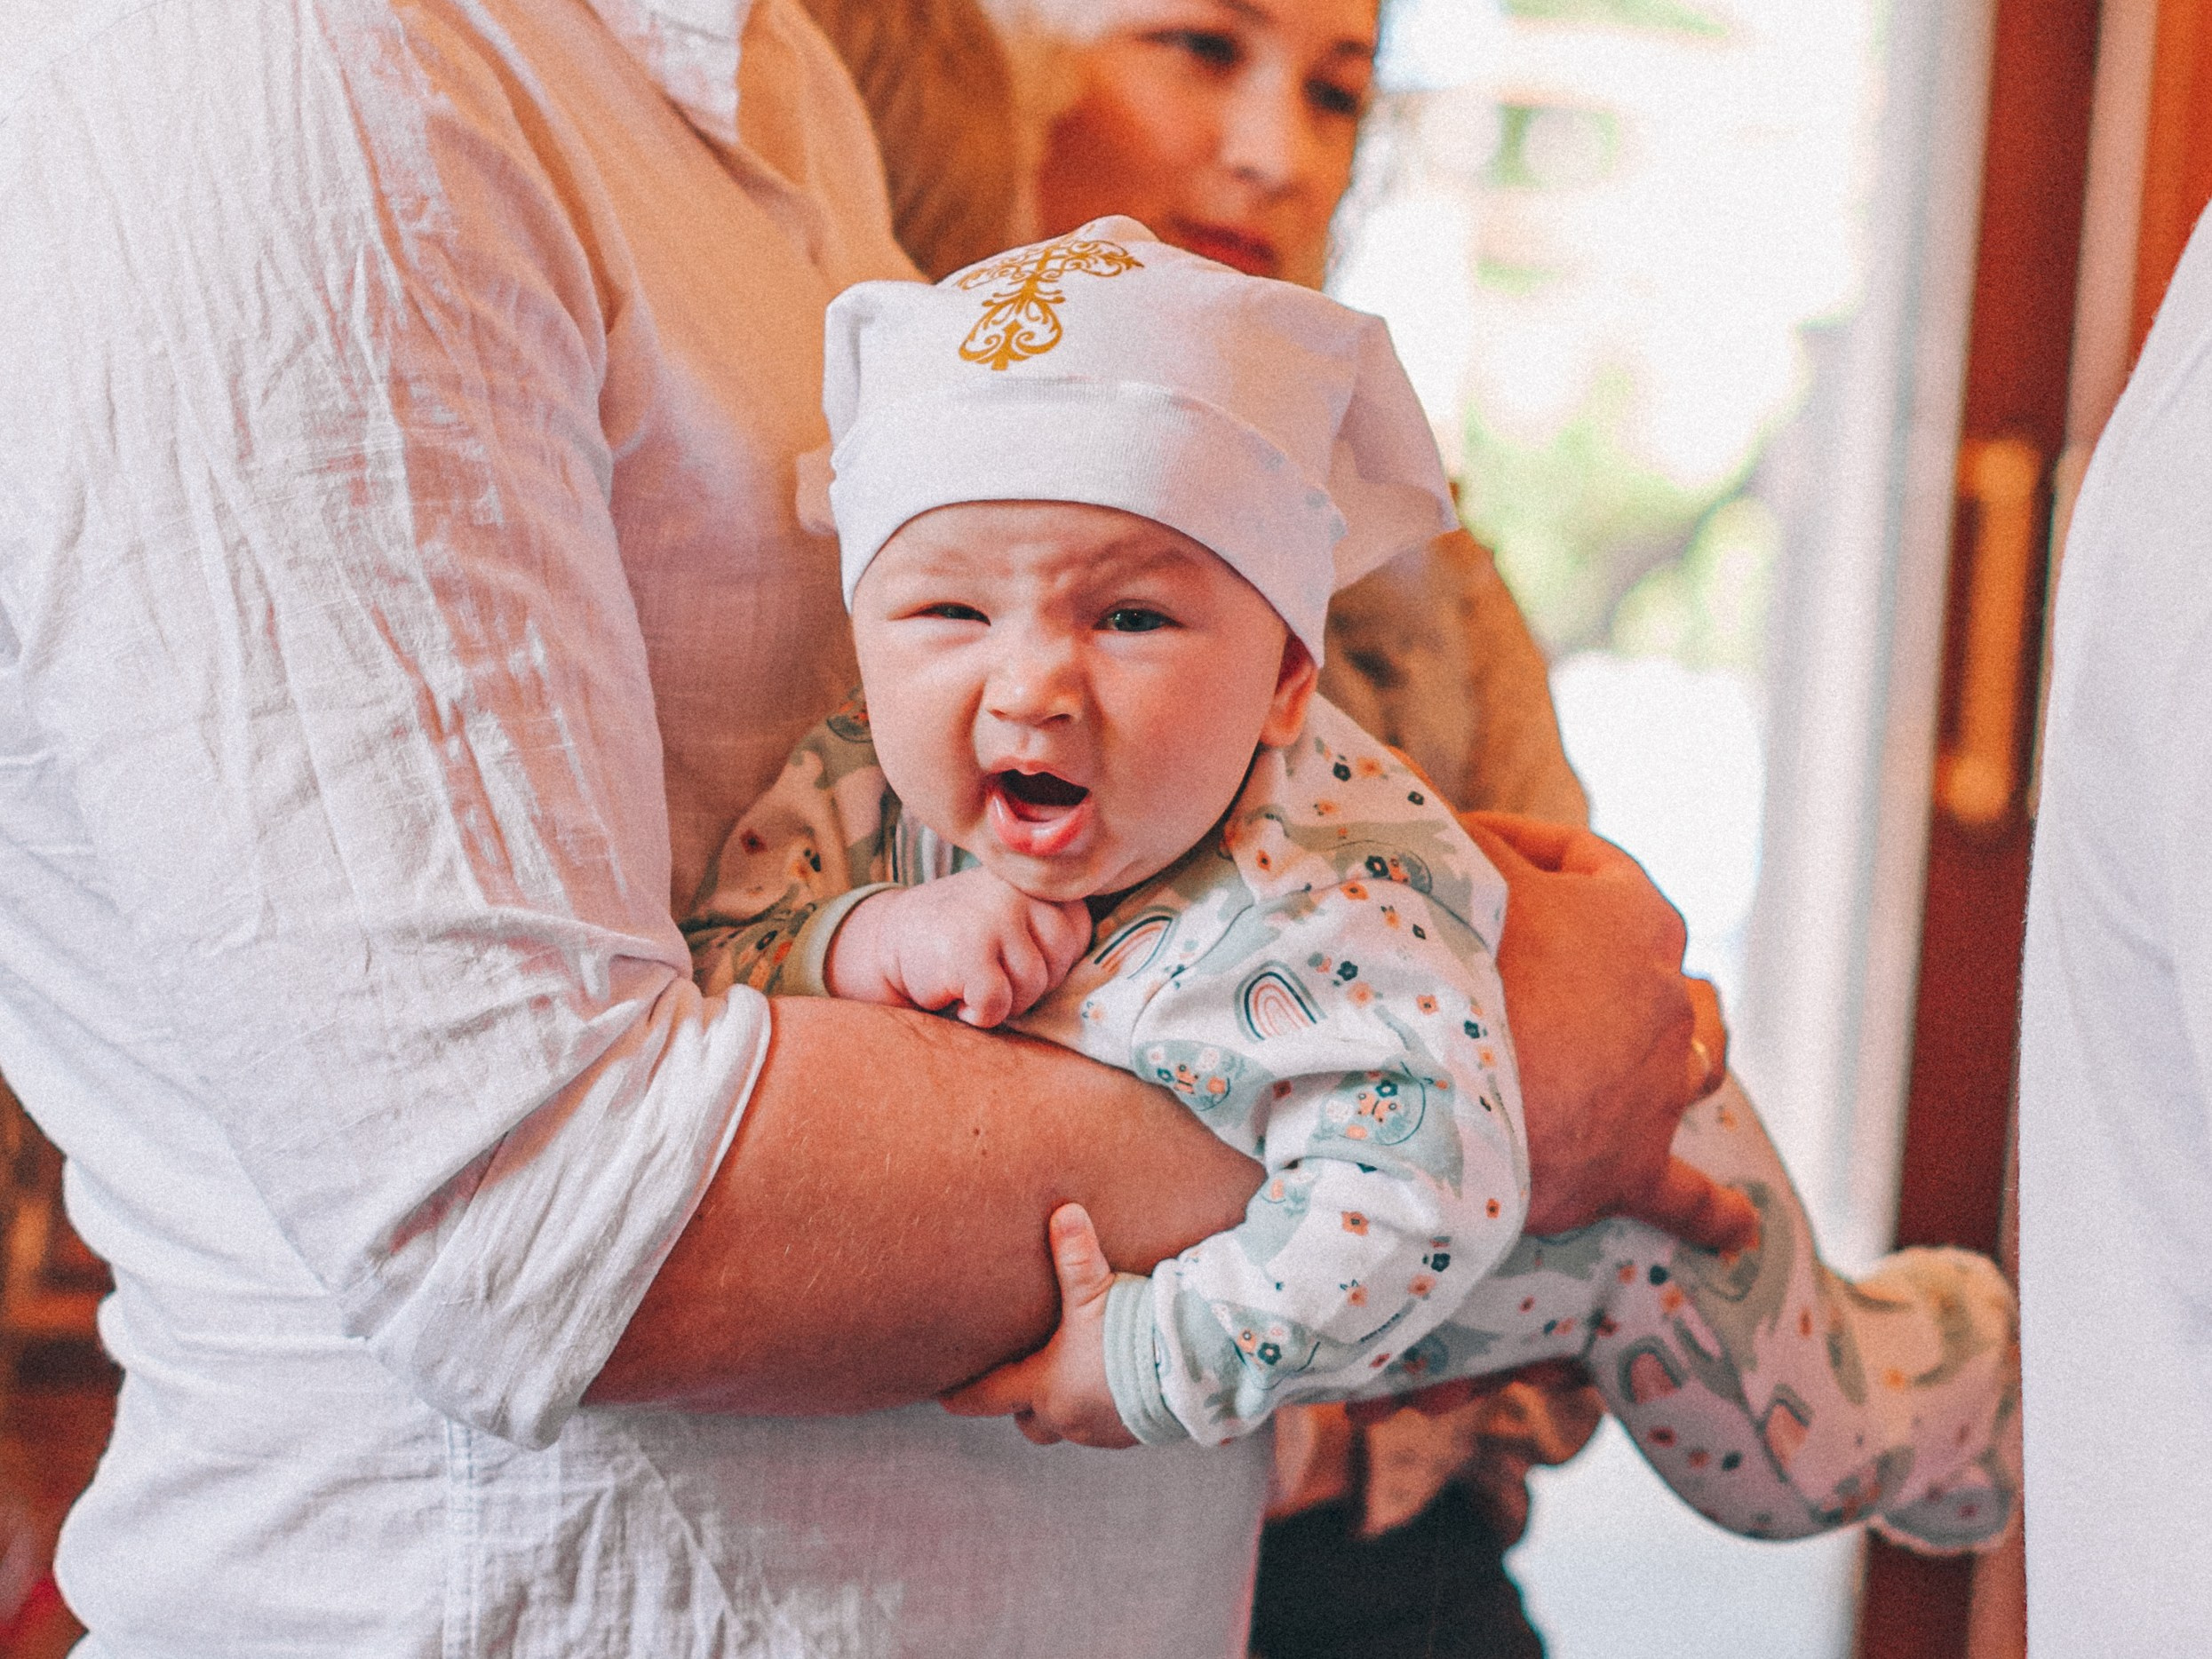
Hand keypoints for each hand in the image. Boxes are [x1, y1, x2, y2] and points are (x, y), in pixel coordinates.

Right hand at [826, 867, 1092, 1026]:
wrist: (888, 939)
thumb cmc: (962, 937)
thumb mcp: (1013, 915)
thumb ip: (1053, 926)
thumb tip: (1115, 982)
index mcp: (1033, 880)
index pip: (1077, 935)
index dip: (1049, 962)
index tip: (1013, 956)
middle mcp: (1017, 891)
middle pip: (1058, 964)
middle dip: (1029, 986)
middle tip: (991, 974)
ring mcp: (994, 917)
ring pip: (1031, 988)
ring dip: (1003, 1001)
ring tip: (973, 980)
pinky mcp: (969, 951)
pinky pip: (998, 1004)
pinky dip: (978, 1015)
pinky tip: (958, 996)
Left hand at [939, 1204, 1138, 1447]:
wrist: (1189, 1376)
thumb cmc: (1133, 1337)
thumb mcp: (1097, 1292)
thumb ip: (1076, 1254)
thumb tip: (1063, 1211)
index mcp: (1045, 1386)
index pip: (986, 1397)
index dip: (961, 1395)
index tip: (941, 1396)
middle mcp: (1066, 1417)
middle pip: (1027, 1421)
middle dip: (1021, 1403)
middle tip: (1021, 1378)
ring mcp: (1100, 1431)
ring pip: (1066, 1425)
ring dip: (1064, 1406)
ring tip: (1072, 1376)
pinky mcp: (1132, 1433)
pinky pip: (1105, 1426)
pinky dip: (1102, 1409)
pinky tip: (1115, 1382)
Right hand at [1462, 813, 1754, 1252]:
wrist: (1447, 1084)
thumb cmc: (1454, 961)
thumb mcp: (1448, 868)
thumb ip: (1439, 826)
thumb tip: (1395, 761)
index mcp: (1633, 916)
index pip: (1587, 863)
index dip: (1520, 846)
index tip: (1461, 847)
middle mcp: (1664, 1002)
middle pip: (1647, 961)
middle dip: (1594, 948)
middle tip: (1528, 942)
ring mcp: (1656, 1088)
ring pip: (1698, 1059)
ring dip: (1688, 1043)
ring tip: (1684, 1031)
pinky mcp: (1633, 1167)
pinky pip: (1687, 1197)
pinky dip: (1713, 1215)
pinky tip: (1741, 1233)